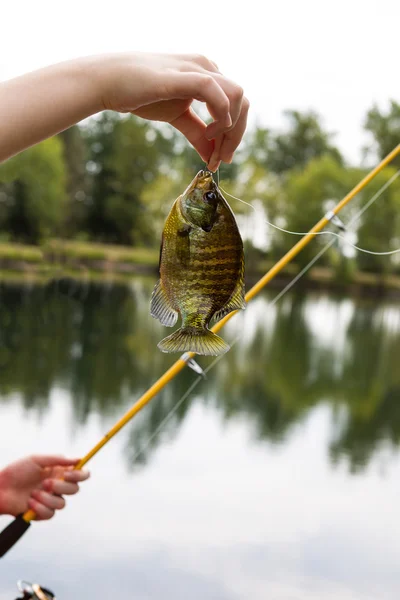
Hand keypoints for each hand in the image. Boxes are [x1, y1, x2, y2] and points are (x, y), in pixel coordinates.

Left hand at [0, 455, 89, 519]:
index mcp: (59, 473)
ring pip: (62, 504)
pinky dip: (39, 507)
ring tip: (33, 493)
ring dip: (48, 498)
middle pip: (74, 490)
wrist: (0, 489)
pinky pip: (50, 514)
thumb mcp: (36, 460)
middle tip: (46, 483)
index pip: (80, 475)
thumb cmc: (16, 471)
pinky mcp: (42, 513)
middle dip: (62, 487)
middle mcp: (58, 487)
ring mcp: (50, 500)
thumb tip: (79, 459)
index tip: (68, 474)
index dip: (79, 475)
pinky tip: (29, 502)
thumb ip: (57, 459)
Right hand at [96, 53, 249, 170]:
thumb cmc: (140, 94)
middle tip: (220, 160)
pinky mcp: (184, 75)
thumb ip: (197, 134)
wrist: (109, 81)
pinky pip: (216, 92)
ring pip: (237, 97)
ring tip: (211, 146)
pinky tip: (207, 132)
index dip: (234, 135)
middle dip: (236, 136)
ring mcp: (197, 68)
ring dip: (230, 129)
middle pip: (242, 103)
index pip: (236, 104)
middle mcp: (207, 67)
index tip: (219, 159)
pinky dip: (219, 117)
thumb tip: (212, 156)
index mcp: (208, 74)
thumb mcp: (176, 117)